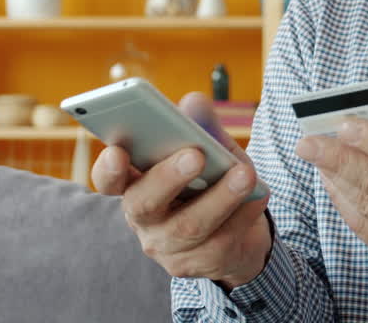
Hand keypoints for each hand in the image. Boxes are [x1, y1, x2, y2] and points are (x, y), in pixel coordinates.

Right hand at [92, 92, 271, 289]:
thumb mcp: (208, 148)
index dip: (108, 168)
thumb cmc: (212, 179)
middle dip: (169, 177)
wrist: (239, 230)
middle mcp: (144, 218)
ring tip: (245, 173)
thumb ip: (199, 125)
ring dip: (220, 197)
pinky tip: (259, 195)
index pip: (108, 180)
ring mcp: (168, 247)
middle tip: (195, 155)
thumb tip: (194, 101)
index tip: (118, 150)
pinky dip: (244, 214)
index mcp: (135, 183)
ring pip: (189, 226)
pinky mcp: (199, 265)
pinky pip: (221, 242)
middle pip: (144, 203)